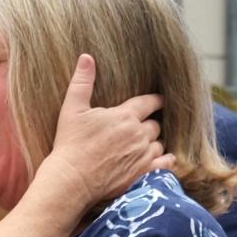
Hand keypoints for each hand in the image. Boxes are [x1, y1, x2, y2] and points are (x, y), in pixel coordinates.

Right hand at [44, 54, 174, 205]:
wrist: (71, 178)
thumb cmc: (70, 143)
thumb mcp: (72, 109)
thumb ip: (82, 82)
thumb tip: (86, 57)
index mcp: (125, 116)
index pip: (150, 102)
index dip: (155, 100)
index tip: (157, 100)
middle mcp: (138, 134)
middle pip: (155, 124)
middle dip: (149, 123)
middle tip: (141, 126)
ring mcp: (143, 155)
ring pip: (160, 143)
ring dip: (154, 142)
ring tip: (143, 144)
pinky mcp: (144, 173)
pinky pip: (166, 164)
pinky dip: (165, 160)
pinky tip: (158, 159)